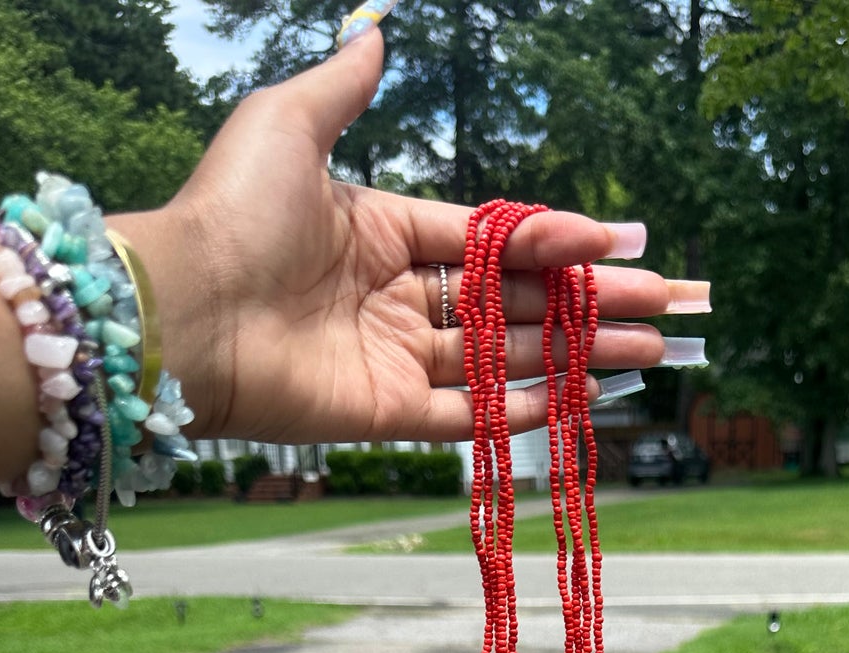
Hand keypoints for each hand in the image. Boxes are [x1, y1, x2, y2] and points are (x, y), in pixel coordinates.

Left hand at [115, 33, 691, 444]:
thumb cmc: (227, 216)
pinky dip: (529, 409)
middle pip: (515, 303)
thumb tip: (377, 31)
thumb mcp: (286, 126)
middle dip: (592, 303)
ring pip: (508, 357)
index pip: (490, 238)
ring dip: (581, 355)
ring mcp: (395, 362)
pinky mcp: (389, 417)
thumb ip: (342, 86)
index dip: (557, 238)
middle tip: (666, 308)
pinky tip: (586, 396)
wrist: (182, 313)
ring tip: (652, 352)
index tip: (621, 239)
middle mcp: (395, 299)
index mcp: (380, 231)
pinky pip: (473, 415)